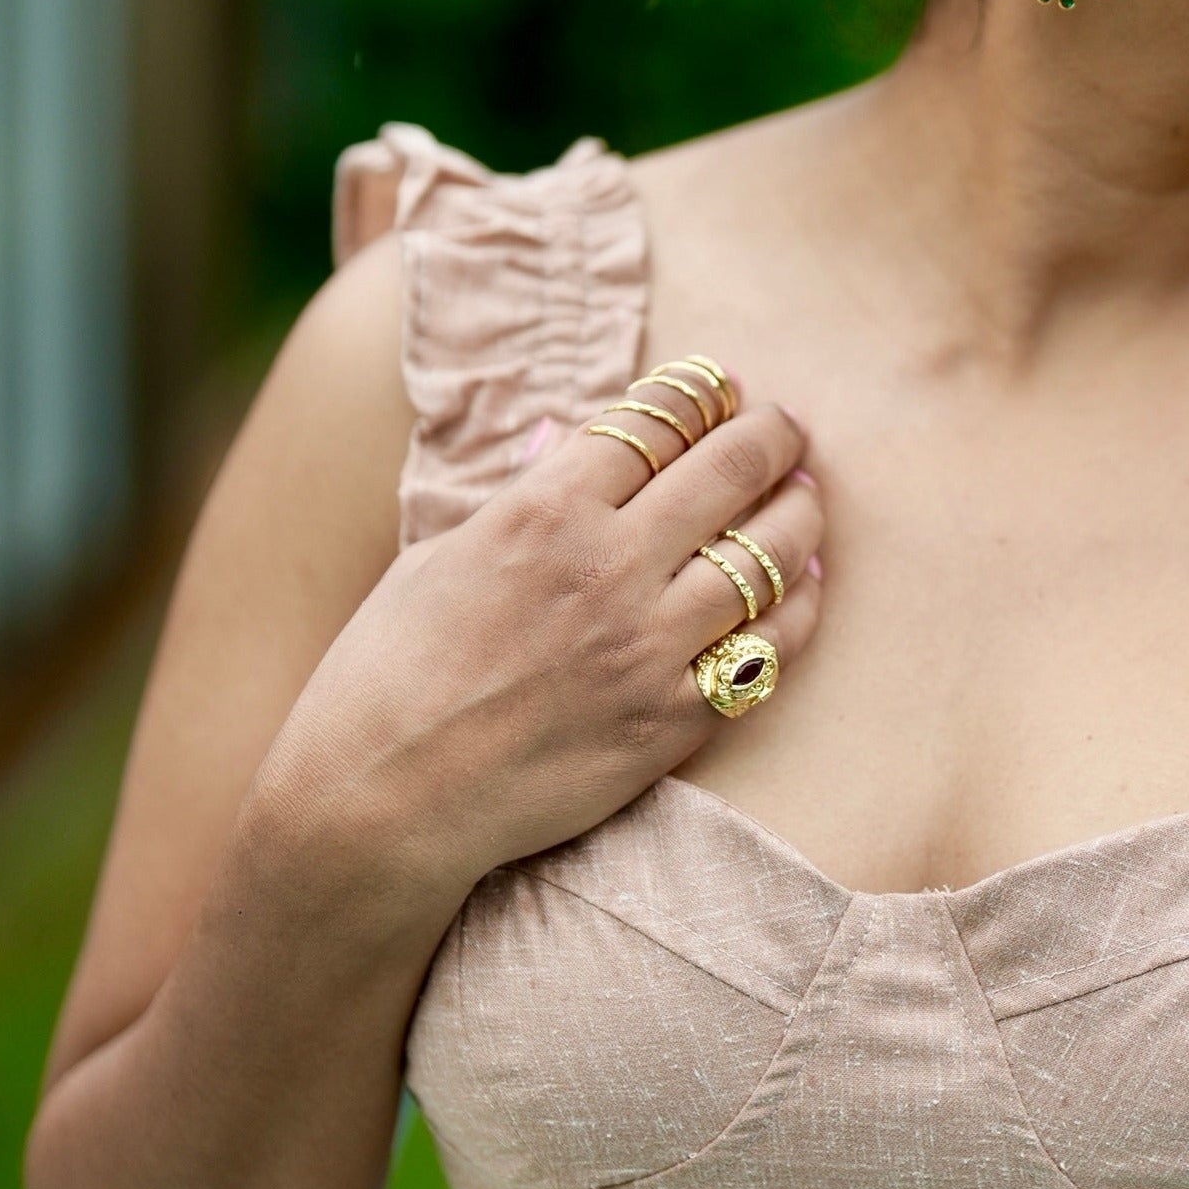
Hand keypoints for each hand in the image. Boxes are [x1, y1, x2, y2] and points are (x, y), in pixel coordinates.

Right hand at [259, 361, 825, 886]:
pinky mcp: (671, 722)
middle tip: (784, 429)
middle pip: (729, 468)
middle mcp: (607, 567)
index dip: (701, 391)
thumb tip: (561, 440)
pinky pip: (769, 651)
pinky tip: (806, 584)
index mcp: (542, 511)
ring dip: (800, 511)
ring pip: (769, 554)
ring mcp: (648, 648)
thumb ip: (517, 498)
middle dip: (771, 434)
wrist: (382, 799)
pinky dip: (799, 608)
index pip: (657, 417)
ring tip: (805, 496)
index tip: (719, 389)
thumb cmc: (387, 673)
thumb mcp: (436, 556)